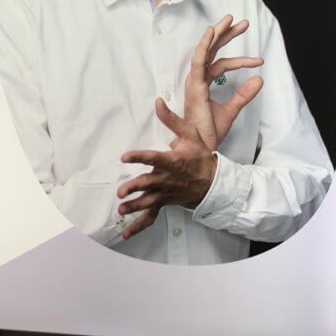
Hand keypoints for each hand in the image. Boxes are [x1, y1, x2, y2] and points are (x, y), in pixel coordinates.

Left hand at [117, 99, 217, 239]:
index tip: (126, 156)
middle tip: (122, 190)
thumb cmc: (200, 156)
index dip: (140, 157)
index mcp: (173, 161)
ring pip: (149, 202)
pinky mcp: (164, 203)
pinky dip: (138, 227)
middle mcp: (168, 179)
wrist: (213, 182)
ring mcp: (166, 194)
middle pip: (150, 183)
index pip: (154, 158)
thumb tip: (158, 102)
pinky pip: (151, 217)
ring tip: (122, 210)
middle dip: (136, 187)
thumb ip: (172, 120)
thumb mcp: (191, 134)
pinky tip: (126, 233)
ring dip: (135, 206)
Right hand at [184, 15, 263, 150]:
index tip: (260, 60)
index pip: (221, 62)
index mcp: (204, 82)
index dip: (240, 58)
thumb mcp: (232, 110)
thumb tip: (260, 79)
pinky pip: (199, 61)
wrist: (201, 147)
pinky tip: (211, 32)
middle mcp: (198, 78)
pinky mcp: (194, 85)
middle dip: (227, 34)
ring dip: (217, 34)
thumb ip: (244, 94)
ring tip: (230, 20)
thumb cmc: (209, 131)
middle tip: (244, 22)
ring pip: (206, 50)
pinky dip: (204, 45)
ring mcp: (194, 80)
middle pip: (213, 50)